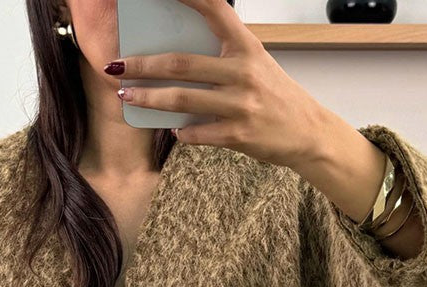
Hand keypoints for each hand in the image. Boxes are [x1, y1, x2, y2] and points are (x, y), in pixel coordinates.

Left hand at [105, 0, 329, 171]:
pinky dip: (183, 132)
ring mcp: (241, 104)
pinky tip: (174, 130)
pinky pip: (198, 133)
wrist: (309, 133)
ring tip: (128, 96)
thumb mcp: (255, 63)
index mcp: (246, 45)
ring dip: (149, 99)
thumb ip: (223, 55)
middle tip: (116, 65)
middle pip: (181, 64)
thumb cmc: (276, 96)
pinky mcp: (239, 134)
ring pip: (182, 100)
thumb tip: (179, 57)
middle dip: (143, 64)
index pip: (213, 8)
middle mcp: (243, 71)